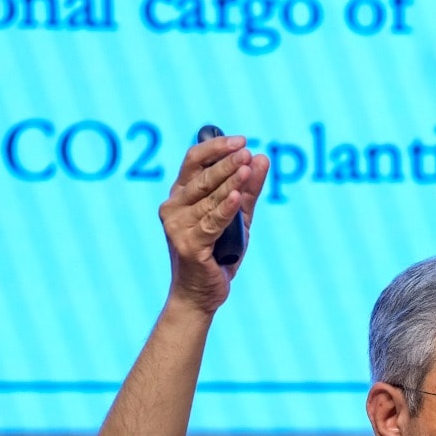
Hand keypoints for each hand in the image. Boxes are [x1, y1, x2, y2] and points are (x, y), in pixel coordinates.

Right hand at [158, 134, 270, 314]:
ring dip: (230, 182)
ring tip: (247, 168)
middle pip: (202, 176)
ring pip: (209, 198)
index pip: (195, 161)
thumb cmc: (218, 255)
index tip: (241, 141)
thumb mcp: (239, 219)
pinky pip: (211, 222)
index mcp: (181, 195)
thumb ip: (250, 190)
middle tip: (247, 151)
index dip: (217, 148)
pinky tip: (238, 197)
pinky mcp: (187, 244)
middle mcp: (173, 207)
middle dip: (227, 163)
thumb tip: (262, 158)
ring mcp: (177, 225)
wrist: (201, 294)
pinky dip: (225, 209)